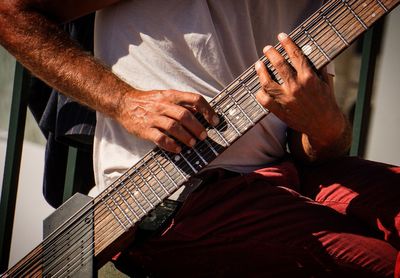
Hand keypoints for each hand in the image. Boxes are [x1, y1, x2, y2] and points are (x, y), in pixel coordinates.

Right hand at [116, 89, 219, 152]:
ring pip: (173, 127)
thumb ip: (181, 103)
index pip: (194, 99)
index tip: (214, 120)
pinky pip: (159, 138)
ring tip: (192, 144)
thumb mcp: (165, 96)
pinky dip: (170, 144)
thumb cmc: (148, 101)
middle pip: (184, 115)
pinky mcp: (145, 129)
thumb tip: (199, 112)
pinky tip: (177, 149)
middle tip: (203, 136)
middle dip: (197, 127)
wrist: (123, 103)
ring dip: (185, 137)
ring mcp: (153, 117)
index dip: (207, 110)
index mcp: (171, 95)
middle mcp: (163, 105)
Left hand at [255, 32, 344, 146]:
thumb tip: (311, 53)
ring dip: (261, 71)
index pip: (295, 55)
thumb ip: (318, 68)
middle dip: (271, 53)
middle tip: (267, 49)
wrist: (324, 125)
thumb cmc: (326, 102)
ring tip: (258, 64)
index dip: (287, 43)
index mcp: (309, 77)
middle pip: (279, 64)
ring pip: (267, 82)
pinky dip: (260, 93)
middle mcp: (296, 87)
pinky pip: (264, 100)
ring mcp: (286, 99)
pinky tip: (259, 87)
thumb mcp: (326, 83)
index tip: (281, 36)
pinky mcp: (280, 111)